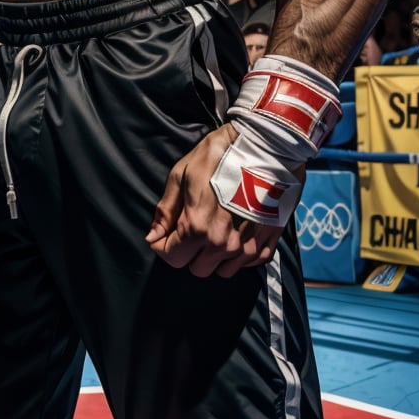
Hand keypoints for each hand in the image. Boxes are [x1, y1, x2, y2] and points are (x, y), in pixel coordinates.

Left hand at [145, 125, 282, 277]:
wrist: (264, 147)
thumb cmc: (218, 157)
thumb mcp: (182, 174)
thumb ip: (166, 211)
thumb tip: (152, 238)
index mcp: (197, 227)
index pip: (172, 258)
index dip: (164, 246)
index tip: (168, 232)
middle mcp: (222, 244)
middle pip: (196, 269)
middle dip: (190, 251)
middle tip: (194, 226)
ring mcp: (246, 247)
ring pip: (222, 271)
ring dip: (215, 255)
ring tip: (217, 227)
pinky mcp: (266, 245)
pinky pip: (245, 264)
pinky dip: (238, 253)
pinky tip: (237, 228)